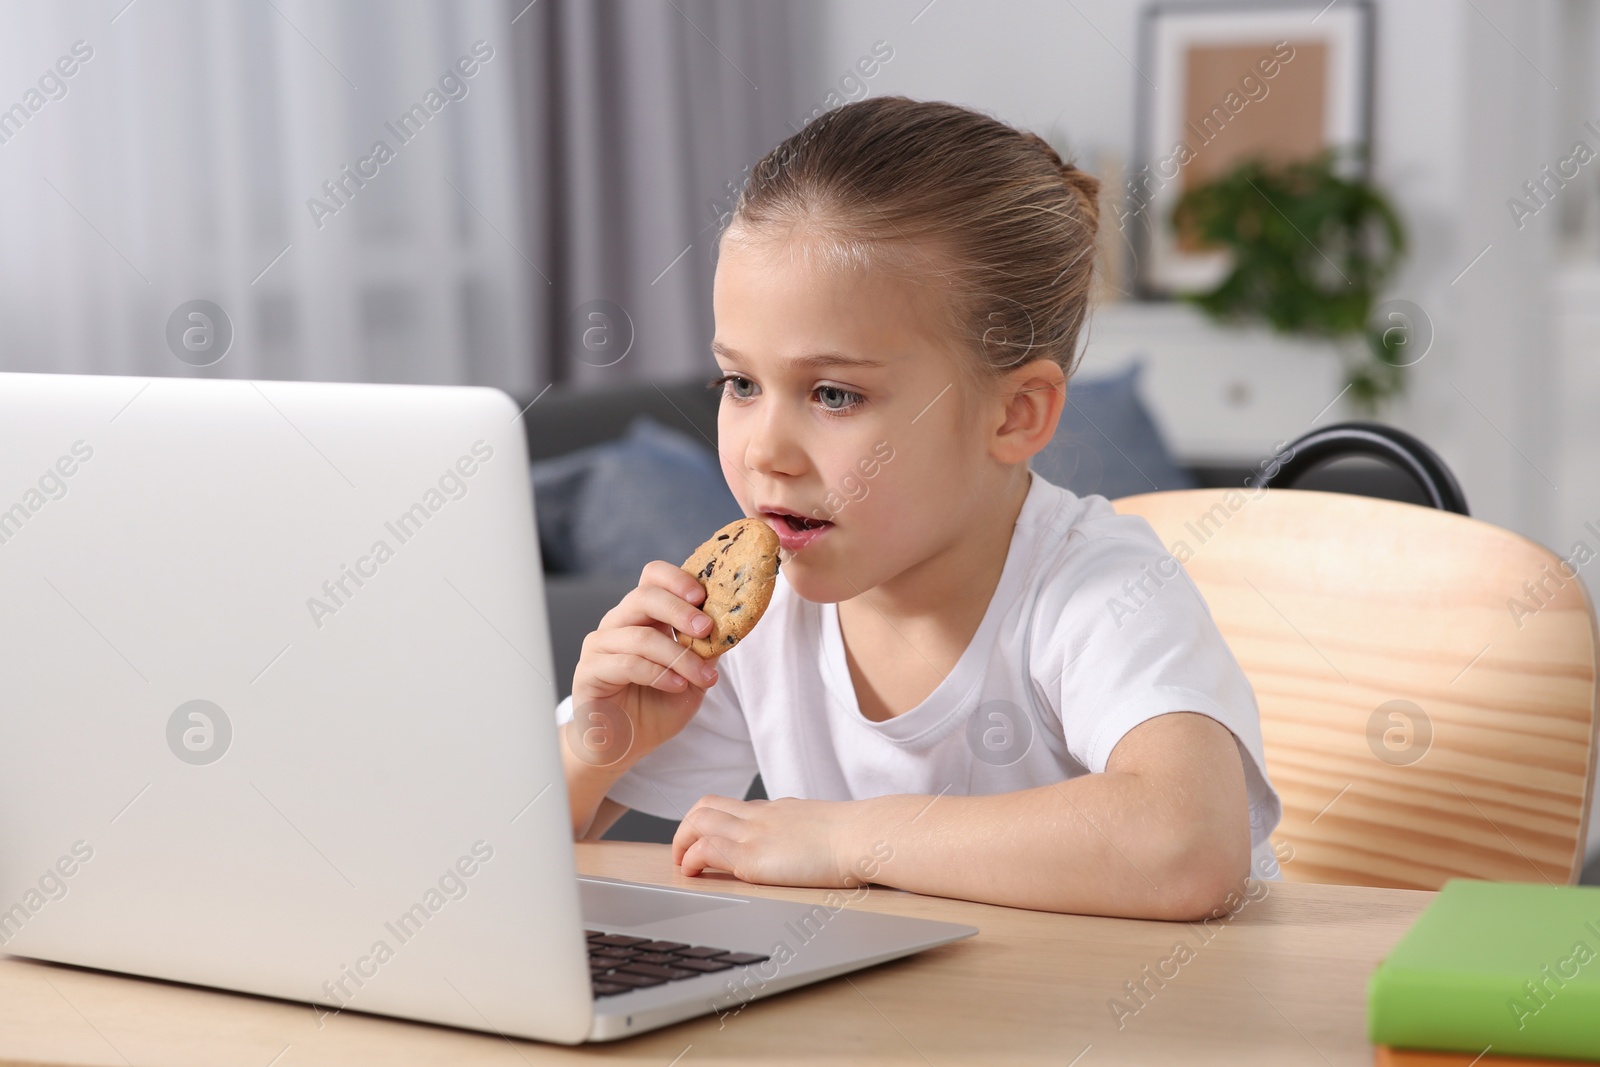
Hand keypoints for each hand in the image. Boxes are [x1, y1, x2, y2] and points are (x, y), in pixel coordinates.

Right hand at [567, 560, 720, 770]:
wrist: (622, 747)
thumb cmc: (655, 709)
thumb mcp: (693, 678)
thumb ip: (705, 652)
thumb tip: (730, 627)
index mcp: (642, 616)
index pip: (653, 578)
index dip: (677, 579)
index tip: (704, 595)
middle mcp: (618, 624)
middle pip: (644, 596)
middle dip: (680, 610)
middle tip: (706, 628)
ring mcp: (600, 645)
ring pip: (641, 635)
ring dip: (678, 656)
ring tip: (703, 677)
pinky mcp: (589, 671)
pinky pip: (627, 664)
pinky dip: (658, 673)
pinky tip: (677, 685)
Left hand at [671, 795, 882, 888]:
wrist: (864, 836)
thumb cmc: (858, 837)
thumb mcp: (828, 829)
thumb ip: (812, 835)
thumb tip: (821, 848)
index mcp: (779, 811)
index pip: (734, 807)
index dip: (713, 822)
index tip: (708, 839)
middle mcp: (761, 816)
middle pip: (706, 806)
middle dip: (687, 828)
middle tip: (685, 851)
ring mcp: (754, 833)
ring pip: (698, 821)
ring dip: (681, 842)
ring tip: (683, 864)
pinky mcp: (752, 857)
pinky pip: (706, 849)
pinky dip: (691, 859)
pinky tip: (693, 874)